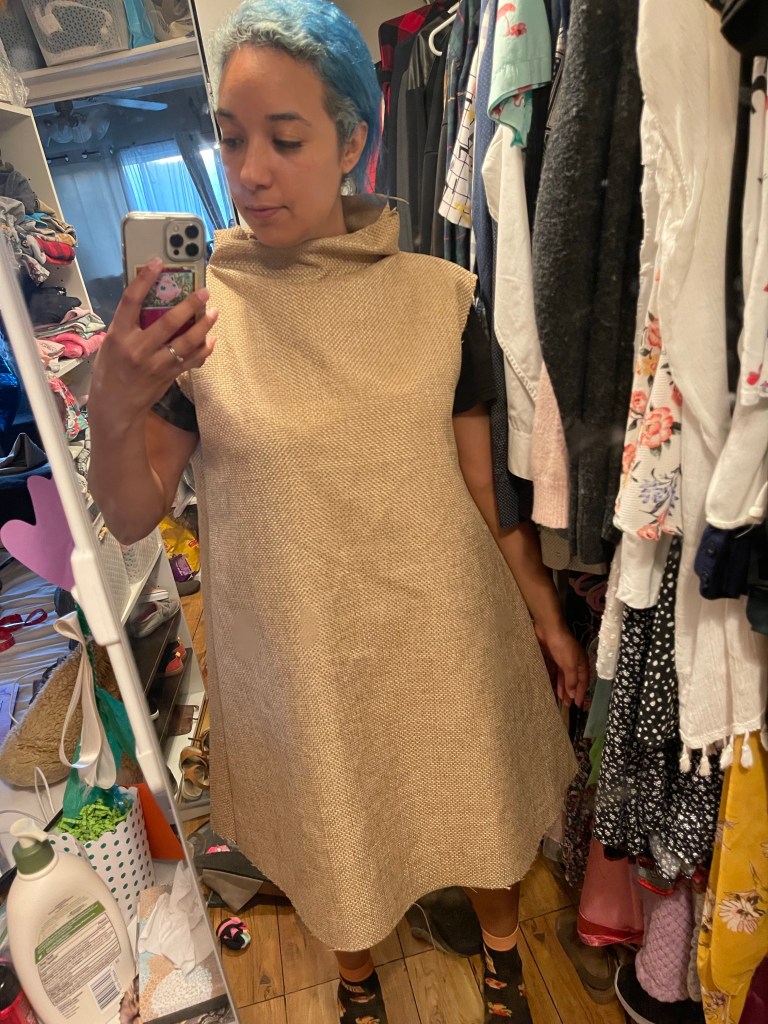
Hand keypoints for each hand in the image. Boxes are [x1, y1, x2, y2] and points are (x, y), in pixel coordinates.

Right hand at [90, 258, 217, 429]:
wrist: (115, 407)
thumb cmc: (109, 373)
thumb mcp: (110, 345)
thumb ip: (128, 326)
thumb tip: (149, 304)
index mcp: (119, 336)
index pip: (131, 301)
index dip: (145, 279)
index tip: (158, 263)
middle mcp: (138, 348)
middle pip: (168, 321)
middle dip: (189, 305)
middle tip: (204, 292)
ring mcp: (156, 363)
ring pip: (186, 342)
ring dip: (203, 326)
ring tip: (214, 313)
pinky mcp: (169, 376)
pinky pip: (191, 360)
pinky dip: (204, 350)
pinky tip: (211, 340)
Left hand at [534, 621, 589, 707]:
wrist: (549, 629)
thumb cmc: (563, 646)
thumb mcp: (569, 665)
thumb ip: (571, 680)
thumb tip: (572, 694)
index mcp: (581, 663)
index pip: (583, 682)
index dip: (580, 693)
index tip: (577, 705)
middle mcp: (572, 662)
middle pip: (572, 680)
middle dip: (570, 692)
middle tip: (566, 704)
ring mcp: (561, 659)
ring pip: (562, 676)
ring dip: (561, 687)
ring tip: (559, 698)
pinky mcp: (551, 656)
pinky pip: (552, 670)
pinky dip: (552, 678)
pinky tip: (549, 685)